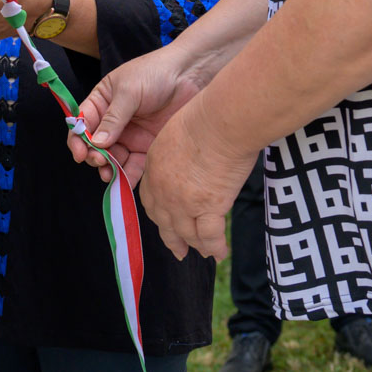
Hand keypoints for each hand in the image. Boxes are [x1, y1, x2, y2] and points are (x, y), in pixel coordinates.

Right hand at [67, 45, 204, 184]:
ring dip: (108, 169)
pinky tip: (125, 182)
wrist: (190, 75)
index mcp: (102, 102)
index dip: (77, 139)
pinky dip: (129, 175)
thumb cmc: (155, 73)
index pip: (83, 123)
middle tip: (99, 162)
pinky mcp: (148, 145)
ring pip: (113, 158)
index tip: (79, 153)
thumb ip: (113, 118)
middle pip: (96, 144)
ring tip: (109, 175)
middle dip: (93, 156)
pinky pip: (135, 164)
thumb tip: (96, 143)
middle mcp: (114, 121)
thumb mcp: (129, 92)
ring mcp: (131, 134)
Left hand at [137, 101, 256, 261]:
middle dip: (171, 238)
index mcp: (154, 167)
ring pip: (186, 233)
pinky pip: (209, 236)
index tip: (165, 222)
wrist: (220, 120)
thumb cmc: (206, 116)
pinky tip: (220, 254)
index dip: (159, 214)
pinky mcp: (208, 207)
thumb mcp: (177, 132)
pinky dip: (214, 247)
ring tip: (203, 254)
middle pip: (164, 221)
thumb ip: (177, 151)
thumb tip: (189, 157)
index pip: (151, 198)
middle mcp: (163, 189)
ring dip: (194, 246)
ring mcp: (183, 201)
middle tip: (178, 250)